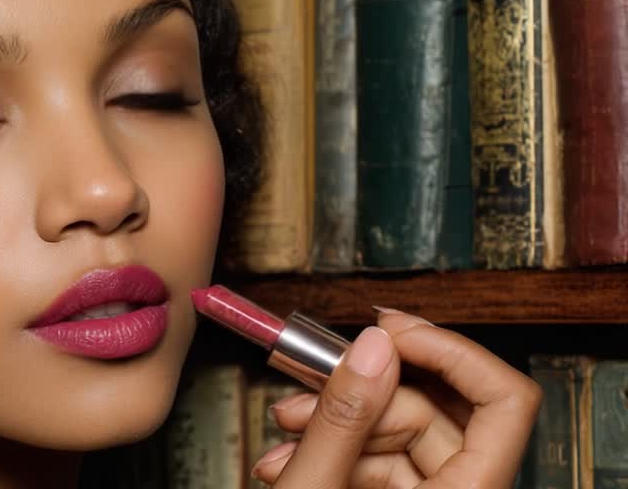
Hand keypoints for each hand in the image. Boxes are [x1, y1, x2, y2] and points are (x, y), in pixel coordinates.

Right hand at [249, 308, 541, 487]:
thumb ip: (342, 420)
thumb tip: (372, 348)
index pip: (505, 400)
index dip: (450, 352)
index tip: (391, 331)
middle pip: (437, 410)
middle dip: (363, 388)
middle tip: (310, 377)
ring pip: (402, 432)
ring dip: (336, 418)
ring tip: (285, 427)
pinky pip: (381, 459)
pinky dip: (334, 446)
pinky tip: (290, 454)